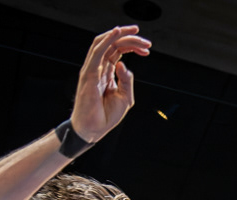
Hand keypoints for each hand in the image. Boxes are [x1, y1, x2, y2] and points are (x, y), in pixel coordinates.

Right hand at [70, 26, 150, 142]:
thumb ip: (127, 80)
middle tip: (146, 41)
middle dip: (130, 38)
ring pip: (105, 43)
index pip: (118, 51)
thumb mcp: (125, 97)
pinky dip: (107, 40)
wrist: (94, 129)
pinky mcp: (89, 73)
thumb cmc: (106, 116)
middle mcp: (99, 67)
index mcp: (107, 72)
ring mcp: (93, 69)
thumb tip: (124, 64)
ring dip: (120, 34)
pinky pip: (97, 52)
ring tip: (135, 32)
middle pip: (113, 44)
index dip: (132, 46)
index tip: (147, 49)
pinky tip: (117, 33)